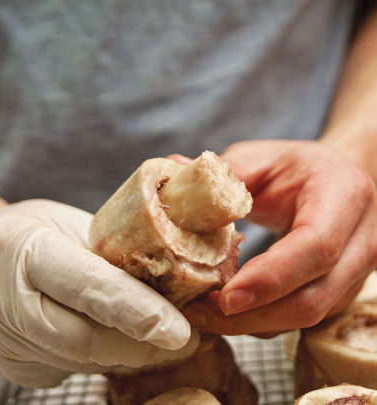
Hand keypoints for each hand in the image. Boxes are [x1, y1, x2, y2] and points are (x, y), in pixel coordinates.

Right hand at [0, 200, 197, 386]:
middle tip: (184, 340)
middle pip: (87, 339)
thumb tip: (170, 287)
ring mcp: (4, 340)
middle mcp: (6, 300)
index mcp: (26, 248)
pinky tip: (120, 341)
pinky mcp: (13, 364)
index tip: (180, 331)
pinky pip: (72, 369)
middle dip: (144, 346)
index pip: (89, 286)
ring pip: (83, 361)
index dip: (138, 311)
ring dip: (129, 353)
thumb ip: (112, 257)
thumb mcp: (73, 226)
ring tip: (160, 338)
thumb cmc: (36, 231)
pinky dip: (106, 358)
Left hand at [182, 140, 376, 335]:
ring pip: (307, 316)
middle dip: (252, 314)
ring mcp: (355, 272)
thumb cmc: (298, 167)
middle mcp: (361, 240)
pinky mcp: (339, 290)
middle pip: (312, 297)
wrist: (336, 180)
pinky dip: (262, 320)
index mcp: (343, 196)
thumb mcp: (263, 158)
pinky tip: (228, 311)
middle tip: (200, 311)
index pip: (315, 246)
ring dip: (253, 323)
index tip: (225, 297)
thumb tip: (174, 168)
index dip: (270, 277)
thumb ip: (225, 170)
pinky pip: (301, 317)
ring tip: (205, 313)